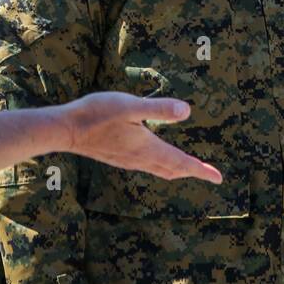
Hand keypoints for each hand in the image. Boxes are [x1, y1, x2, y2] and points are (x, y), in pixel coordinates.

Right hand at [56, 93, 221, 183]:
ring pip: (159, 170)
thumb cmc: (96, 114)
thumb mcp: (130, 106)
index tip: (218, 178)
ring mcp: (127, 160)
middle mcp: (140, 158)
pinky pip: (146, 166)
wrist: (66, 130)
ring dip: (176, 169)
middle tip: (209, 174)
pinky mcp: (117, 157)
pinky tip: (155, 159)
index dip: (201, 170)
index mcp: (148, 148)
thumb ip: (158, 109)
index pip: (181, 162)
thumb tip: (187, 110)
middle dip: (192, 171)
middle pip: (172, 170)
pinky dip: (160, 166)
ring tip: (187, 167)